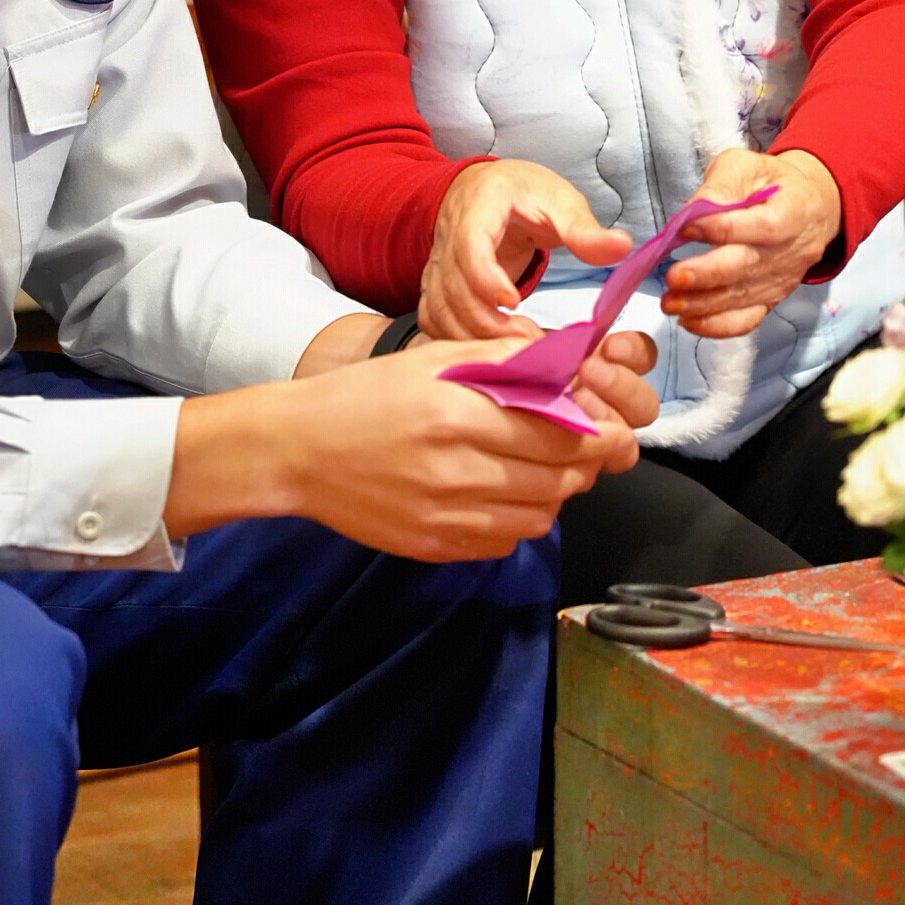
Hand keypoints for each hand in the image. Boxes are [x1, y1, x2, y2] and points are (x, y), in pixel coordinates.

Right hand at [165, 325, 657, 561]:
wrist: (300, 451)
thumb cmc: (366, 395)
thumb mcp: (433, 357)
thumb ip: (502, 359)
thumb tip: (566, 361)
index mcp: (459, 414)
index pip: (561, 434)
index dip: (597, 432)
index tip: (605, 424)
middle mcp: (457, 470)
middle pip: (559, 480)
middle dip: (583, 464)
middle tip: (581, 446)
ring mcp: (446, 516)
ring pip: (539, 517)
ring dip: (554, 494)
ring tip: (540, 469)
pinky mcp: (435, 546)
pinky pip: (504, 542)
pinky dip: (518, 520)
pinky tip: (501, 493)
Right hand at [420, 160, 629, 339]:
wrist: (485, 191)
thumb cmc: (519, 193)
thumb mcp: (558, 200)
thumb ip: (585, 229)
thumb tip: (620, 246)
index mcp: (477, 209)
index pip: (469, 247)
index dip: (486, 278)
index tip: (514, 302)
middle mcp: (448, 239)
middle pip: (453, 289)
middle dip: (488, 323)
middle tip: (529, 342)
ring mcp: (438, 267)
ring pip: (439, 311)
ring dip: (473, 338)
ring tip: (515, 352)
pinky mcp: (438, 289)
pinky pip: (434, 321)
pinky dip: (456, 342)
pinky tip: (488, 353)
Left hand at [661, 147, 842, 338]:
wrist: (812, 208)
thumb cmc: (772, 183)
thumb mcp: (747, 166)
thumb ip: (721, 185)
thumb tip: (692, 210)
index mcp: (793, 211)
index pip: (761, 225)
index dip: (724, 228)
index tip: (686, 228)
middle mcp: (791, 251)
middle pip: (749, 267)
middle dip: (708, 275)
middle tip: (673, 277)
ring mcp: (781, 279)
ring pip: (743, 297)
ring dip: (704, 304)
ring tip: (670, 302)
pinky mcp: (771, 298)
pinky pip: (748, 319)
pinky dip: (718, 326)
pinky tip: (688, 321)